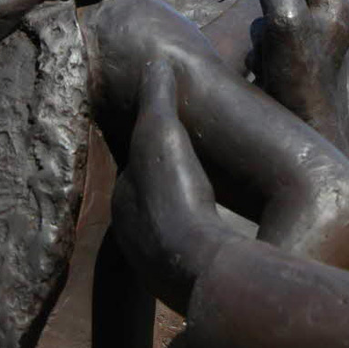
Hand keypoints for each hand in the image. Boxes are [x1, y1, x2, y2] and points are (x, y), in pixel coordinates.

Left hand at [111, 63, 231, 311]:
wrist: (198, 266)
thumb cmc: (179, 194)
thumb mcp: (165, 134)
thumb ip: (158, 97)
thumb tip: (156, 61)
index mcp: (125, 196)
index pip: (139, 166)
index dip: (158, 150)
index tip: (180, 140)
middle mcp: (131, 234)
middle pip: (151, 201)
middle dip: (168, 188)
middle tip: (198, 176)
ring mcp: (153, 264)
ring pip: (168, 232)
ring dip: (185, 221)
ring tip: (213, 208)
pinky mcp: (182, 286)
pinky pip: (189, 258)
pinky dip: (200, 246)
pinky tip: (223, 241)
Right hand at [248, 0, 348, 127]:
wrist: (301, 130)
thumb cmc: (297, 76)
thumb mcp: (286, 18)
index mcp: (337, 10)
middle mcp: (329, 25)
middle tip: (267, 15)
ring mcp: (312, 46)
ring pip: (278, 16)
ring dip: (263, 29)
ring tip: (267, 53)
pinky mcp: (295, 65)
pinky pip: (272, 44)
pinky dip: (262, 52)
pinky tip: (264, 70)